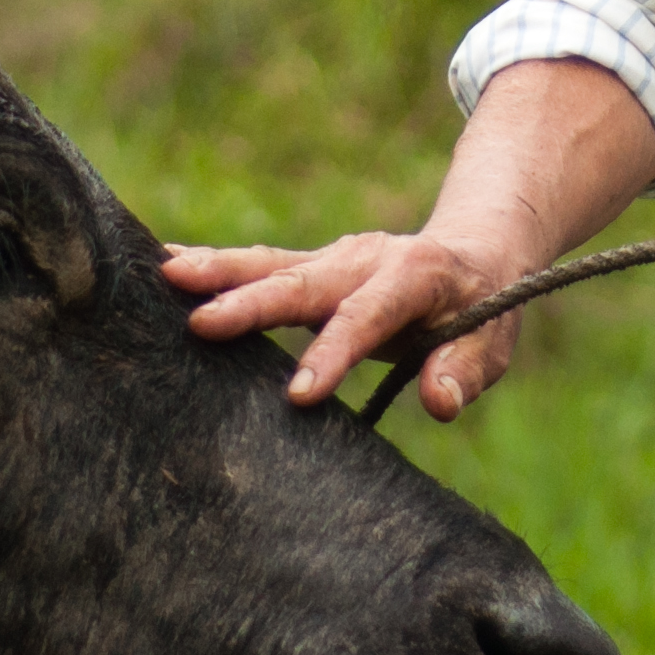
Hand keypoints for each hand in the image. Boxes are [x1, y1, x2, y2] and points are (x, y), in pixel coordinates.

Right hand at [164, 57, 654, 419]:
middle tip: (200, 324)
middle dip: (252, 303)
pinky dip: (214, 265)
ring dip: (217, 270)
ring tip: (163, 275)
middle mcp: (365, 258)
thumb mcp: (491, 342)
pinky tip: (165, 267)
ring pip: (269, 262)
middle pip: (303, 281)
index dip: (335, 353)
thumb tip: (440, 402)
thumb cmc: (484, 308)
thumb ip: (464, 369)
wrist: (475, 252)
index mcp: (415, 276)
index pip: (369, 316)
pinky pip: (258, 264)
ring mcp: (333, 258)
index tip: (299, 395)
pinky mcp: (311, 266)